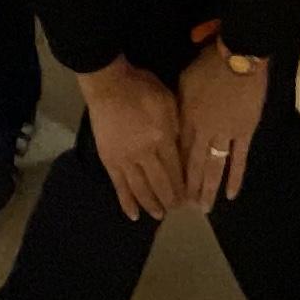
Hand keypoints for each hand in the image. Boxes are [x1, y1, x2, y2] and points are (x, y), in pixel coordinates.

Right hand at [80, 60, 186, 222]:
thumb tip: (184, 149)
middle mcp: (145, 153)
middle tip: (178, 210)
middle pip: (161, 183)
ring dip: (152, 204)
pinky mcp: (109, 160)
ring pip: (141, 189)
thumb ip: (178, 126)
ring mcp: (125, 159)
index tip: (191, 199)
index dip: (184, 187)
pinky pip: (119, 186)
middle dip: (171, 200)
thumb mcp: (169, 101)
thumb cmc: (141, 87)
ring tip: (159, 215)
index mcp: (162, 137)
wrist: (108, 84)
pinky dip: (127, 202)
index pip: (177, 170)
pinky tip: (134, 215)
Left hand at [173, 50, 265, 206]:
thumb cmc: (208, 64)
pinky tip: (230, 195)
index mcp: (187, 118)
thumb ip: (180, 106)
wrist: (239, 57)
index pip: (179, 151)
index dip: (174, 171)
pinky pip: (239, 159)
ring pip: (215, 167)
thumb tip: (175, 123)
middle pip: (194, 164)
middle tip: (183, 208)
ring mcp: (226, 134)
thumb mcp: (184, 82)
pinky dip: (235, 177)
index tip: (169, 188)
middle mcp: (205, 131)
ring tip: (205, 208)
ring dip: (209, 188)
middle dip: (189, 187)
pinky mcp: (246, 132)